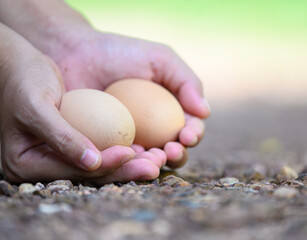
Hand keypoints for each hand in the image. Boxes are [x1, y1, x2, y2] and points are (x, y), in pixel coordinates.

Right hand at [0, 24, 138, 182]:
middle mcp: (43, 166)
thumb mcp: (36, 106)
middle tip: (153, 168)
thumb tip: (92, 163)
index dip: (105, 165)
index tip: (131, 153)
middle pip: (89, 175)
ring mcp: (59, 156)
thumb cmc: (22, 80)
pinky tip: (147, 148)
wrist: (18, 63)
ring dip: (129, 164)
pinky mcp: (73, 143)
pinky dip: (122, 149)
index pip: (73, 171)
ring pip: (99, 166)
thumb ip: (61, 137)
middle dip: (124, 171)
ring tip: (158, 161)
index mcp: (25, 165)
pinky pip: (101, 150)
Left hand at [51, 31, 210, 183]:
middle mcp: (154, 129)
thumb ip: (186, 81)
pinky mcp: (107, 148)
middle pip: (174, 150)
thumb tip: (205, 112)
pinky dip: (128, 164)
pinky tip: (129, 158)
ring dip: (157, 164)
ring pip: (150, 161)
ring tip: (155, 157)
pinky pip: (121, 161)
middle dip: (178, 155)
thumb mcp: (160, 59)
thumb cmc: (120, 53)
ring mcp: (130, 140)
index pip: (190, 129)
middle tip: (171, 150)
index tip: (187, 134)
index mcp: (170, 111)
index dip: (194, 135)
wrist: (76, 54)